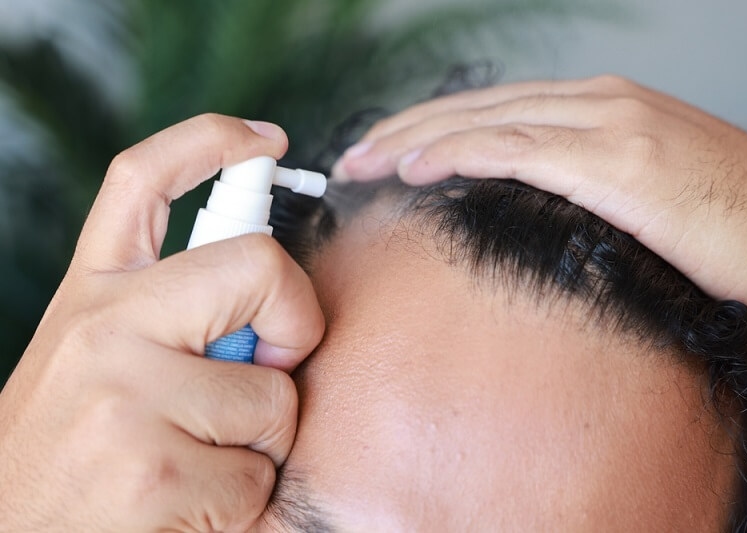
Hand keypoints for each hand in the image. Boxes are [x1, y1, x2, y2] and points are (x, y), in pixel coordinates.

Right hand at [0, 115, 324, 530]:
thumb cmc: (74, 453)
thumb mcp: (96, 365)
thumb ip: (166, 321)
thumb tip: (264, 307)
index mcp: (93, 296)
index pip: (144, 179)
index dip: (212, 141)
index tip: (267, 140)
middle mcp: (103, 329)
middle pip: (258, 266)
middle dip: (296, 316)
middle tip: (276, 359)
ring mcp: (126, 399)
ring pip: (274, 394)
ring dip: (261, 439)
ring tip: (198, 461)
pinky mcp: (155, 472)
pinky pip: (259, 472)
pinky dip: (243, 495)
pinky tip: (187, 505)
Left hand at [332, 75, 746, 337]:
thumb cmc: (731, 226)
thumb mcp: (646, 192)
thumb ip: (586, 187)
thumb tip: (529, 212)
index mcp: (603, 108)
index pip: (497, 110)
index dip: (434, 126)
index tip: (389, 151)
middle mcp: (599, 103)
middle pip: (479, 108)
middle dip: (408, 128)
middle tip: (356, 155)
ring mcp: (608, 125)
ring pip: (487, 122)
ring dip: (417, 139)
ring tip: (366, 161)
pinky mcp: (617, 160)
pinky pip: (519, 150)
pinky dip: (461, 153)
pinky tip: (418, 166)